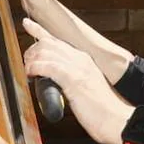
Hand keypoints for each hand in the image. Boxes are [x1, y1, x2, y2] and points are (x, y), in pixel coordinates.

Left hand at [23, 18, 130, 143]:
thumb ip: (73, 80)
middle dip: (32, 50)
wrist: (117, 119)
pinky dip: (35, 68)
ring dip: (31, 60)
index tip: (27, 23)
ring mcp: (78, 67)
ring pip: (46, 52)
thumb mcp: (87, 88)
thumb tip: (56, 82)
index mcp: (84, 60)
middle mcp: (81, 59)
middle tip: (25, 63)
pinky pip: (48, 66)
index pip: (57, 40)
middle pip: (49, 43)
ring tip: (28, 70)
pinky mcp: (73, 79)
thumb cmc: (103, 110)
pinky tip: (32, 74)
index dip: (39, 30)